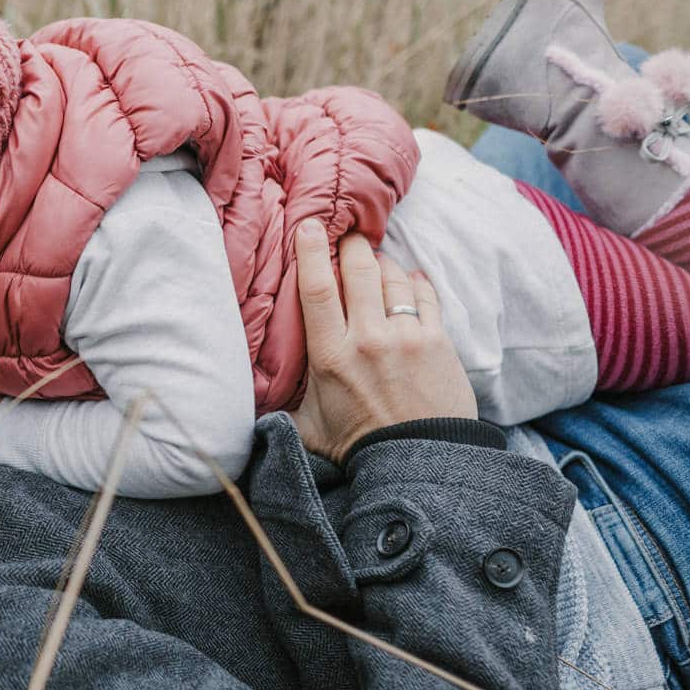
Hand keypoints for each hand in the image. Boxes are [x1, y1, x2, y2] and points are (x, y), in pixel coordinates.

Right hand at [291, 220, 476, 463]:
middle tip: (348, 236)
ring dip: (383, 264)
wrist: (419, 463)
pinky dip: (416, 282)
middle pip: (358, 270)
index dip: (310, 251)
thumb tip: (252, 397)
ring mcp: (406, 336)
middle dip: (352, 245)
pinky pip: (426, 295)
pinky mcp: (437, 341)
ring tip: (376, 264)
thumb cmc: (358, 447)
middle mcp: (368, 338)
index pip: (315, 289)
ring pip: (393, 278)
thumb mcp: (307, 427)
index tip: (309, 225)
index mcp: (330, 356)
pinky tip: (410, 279)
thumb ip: (282, 406)